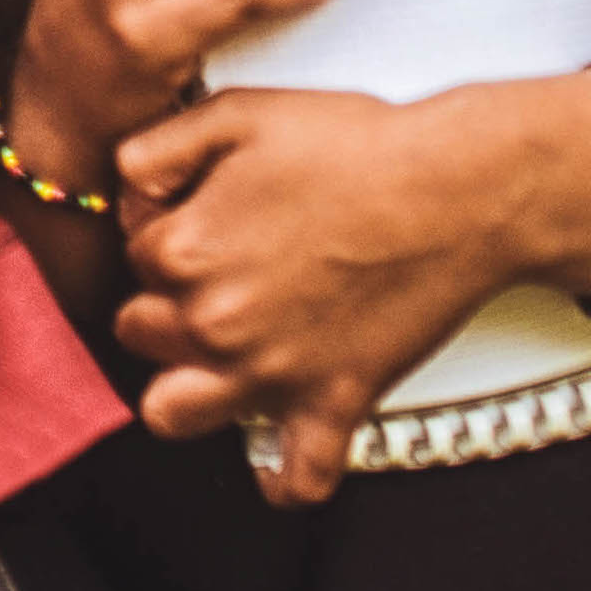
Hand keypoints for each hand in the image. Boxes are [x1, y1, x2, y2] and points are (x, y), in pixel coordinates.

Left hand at [112, 72, 590, 503]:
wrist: (461, 189)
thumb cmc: (362, 149)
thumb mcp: (234, 113)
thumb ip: (155, 149)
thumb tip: (128, 195)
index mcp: (187, 250)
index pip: (134, 255)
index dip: (165, 230)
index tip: (202, 218)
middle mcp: (218, 321)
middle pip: (141, 331)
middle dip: (165, 304)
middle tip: (214, 277)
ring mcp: (273, 371)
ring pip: (174, 412)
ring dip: (186, 388)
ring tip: (215, 360)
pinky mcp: (334, 402)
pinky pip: (296, 475)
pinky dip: (286, 476)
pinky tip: (282, 453)